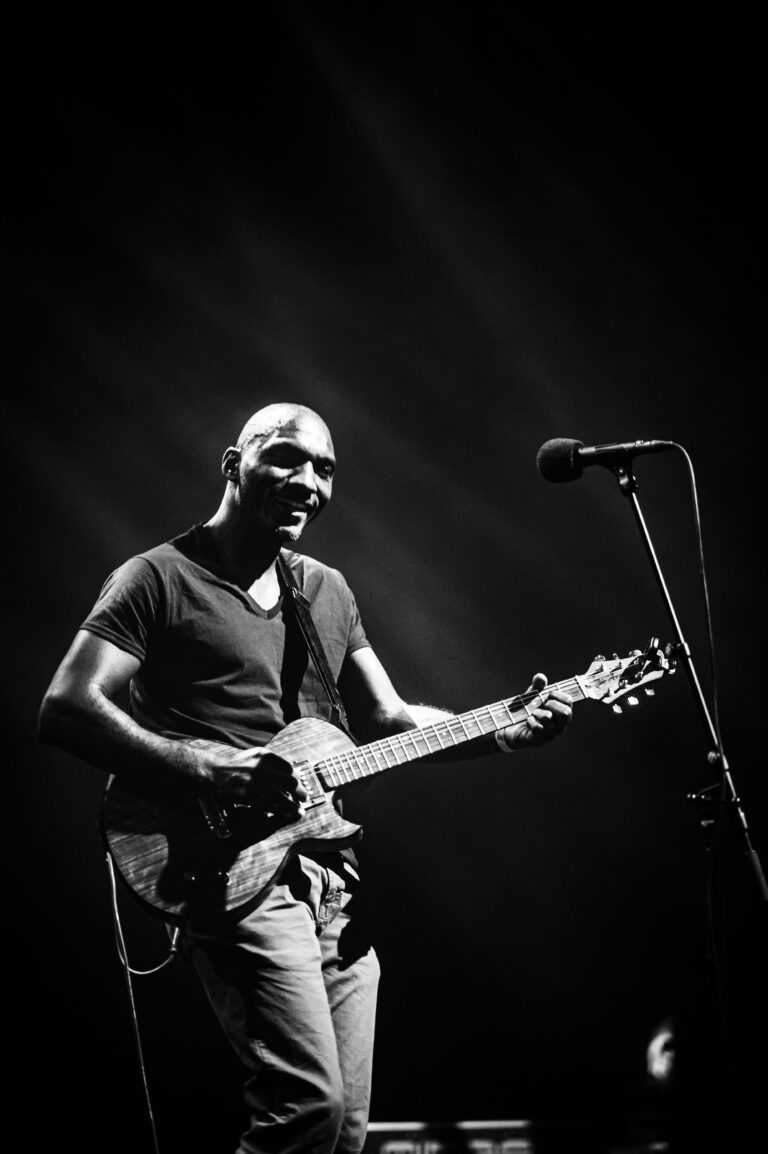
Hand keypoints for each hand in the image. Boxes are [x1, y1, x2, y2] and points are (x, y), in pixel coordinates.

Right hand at [183, 738, 308, 816]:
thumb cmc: (235, 765)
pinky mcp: (249, 796)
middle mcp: (262, 767)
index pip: (288, 768)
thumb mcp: (254, 756)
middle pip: (290, 781)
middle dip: (299, 791)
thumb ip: (271, 763)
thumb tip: (290, 775)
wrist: (214, 774)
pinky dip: (280, 811)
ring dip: (293, 805)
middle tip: (304, 798)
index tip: (298, 785)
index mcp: (265, 756)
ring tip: (298, 810)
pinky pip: (270, 806)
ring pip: (282, 796)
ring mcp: (256, 782)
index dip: (296, 778)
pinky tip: (284, 814)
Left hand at [498, 672, 572, 751]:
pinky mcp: (538, 741)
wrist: (511, 728)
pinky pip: (537, 728)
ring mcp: (550, 735)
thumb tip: (540, 677)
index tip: (548, 694)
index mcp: (561, 713)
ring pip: (548, 719)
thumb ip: (537, 686)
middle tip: (543, 704)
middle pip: (565, 713)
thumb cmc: (527, 711)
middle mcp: (559, 725)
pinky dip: (530, 721)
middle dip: (552, 704)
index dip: (558, 694)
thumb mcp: (532, 696)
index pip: (569, 701)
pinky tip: (528, 720)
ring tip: (532, 713)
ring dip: (538, 712)